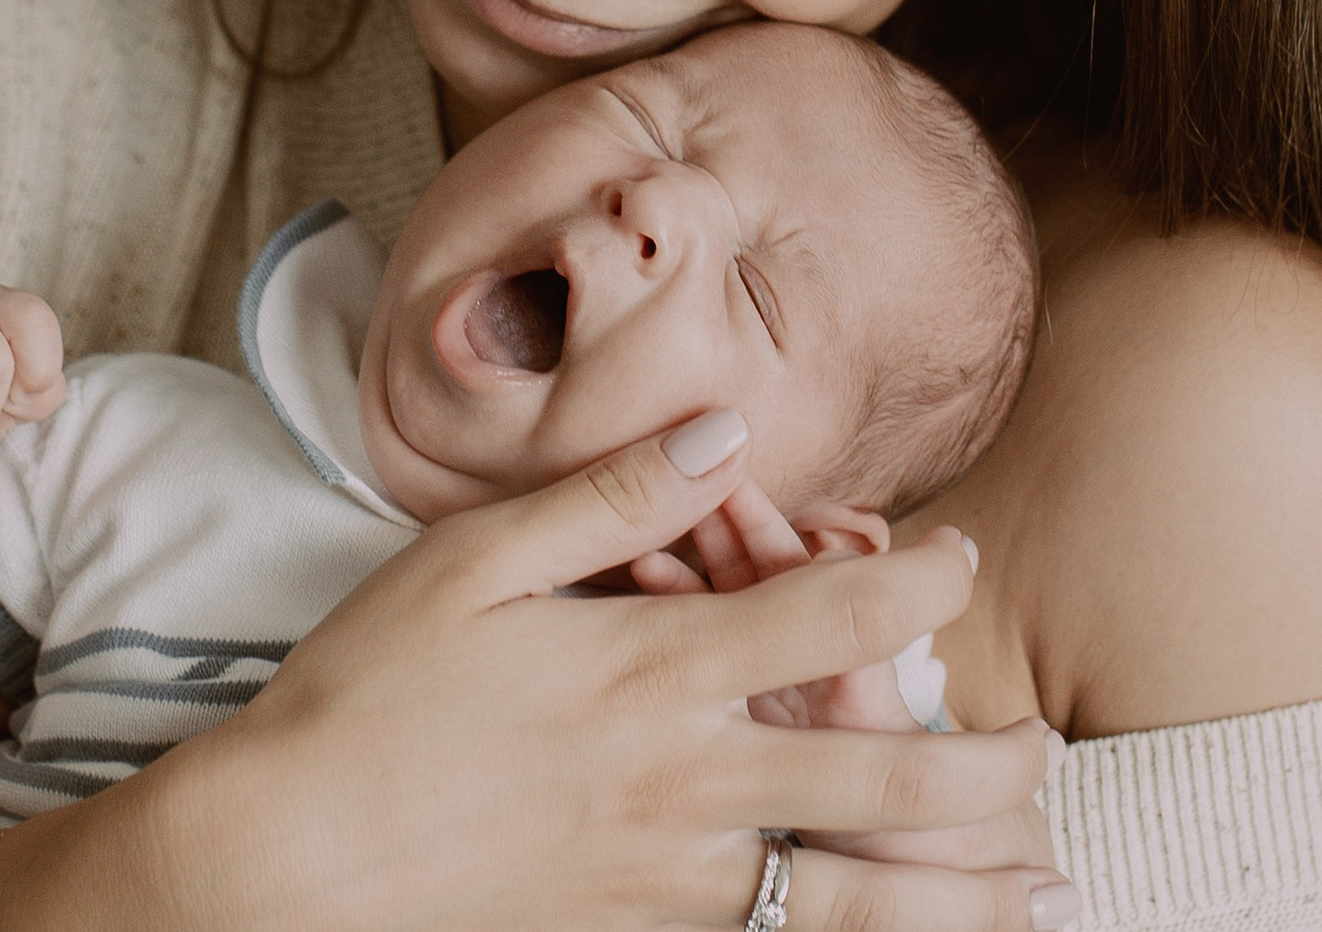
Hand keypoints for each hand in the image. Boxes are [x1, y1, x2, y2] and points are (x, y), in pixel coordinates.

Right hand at [7, 410, 1075, 931]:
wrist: (280, 864)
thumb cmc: (361, 699)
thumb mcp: (466, 563)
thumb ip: (606, 500)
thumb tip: (723, 437)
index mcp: (649, 672)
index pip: (828, 620)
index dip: (913, 583)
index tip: (957, 560)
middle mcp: (681, 785)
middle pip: (882, 783)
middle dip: (983, 767)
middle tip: (1042, 754)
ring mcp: (664, 884)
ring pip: (855, 898)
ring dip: (964, 895)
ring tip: (1042, 889)